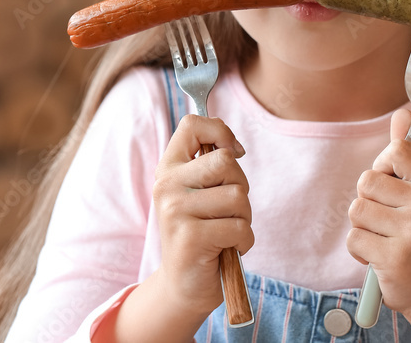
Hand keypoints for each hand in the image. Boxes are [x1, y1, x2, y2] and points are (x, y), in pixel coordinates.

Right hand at [152, 114, 253, 317]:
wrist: (185, 285)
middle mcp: (166, 185)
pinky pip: (239, 227)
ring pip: (238, 196)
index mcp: (168, 168)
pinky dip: (243, 241)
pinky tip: (226, 249)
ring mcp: (175, 211)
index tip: (232, 152)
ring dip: (244, 218)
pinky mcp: (190, 238)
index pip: (192, 124)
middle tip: (228, 209)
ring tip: (225, 231)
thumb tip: (234, 145)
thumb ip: (210, 164)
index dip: (220, 132)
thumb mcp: (200, 192)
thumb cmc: (202, 232)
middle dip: (240, 186)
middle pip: (225, 161)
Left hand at [347, 108, 410, 315]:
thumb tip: (402, 112)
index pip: (397, 150)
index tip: (396, 186)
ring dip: (364, 227)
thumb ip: (409, 152)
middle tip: (391, 220)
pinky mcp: (395, 258)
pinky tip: (381, 257)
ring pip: (357, 210)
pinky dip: (360, 250)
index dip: (385, 166)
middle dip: (369, 200)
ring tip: (386, 238)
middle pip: (367, 181)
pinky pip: (353, 238)